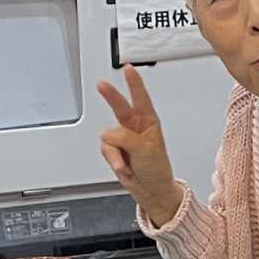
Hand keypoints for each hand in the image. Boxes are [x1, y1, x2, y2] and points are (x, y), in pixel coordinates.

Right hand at [95, 66, 182, 227]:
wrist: (151, 189)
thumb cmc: (157, 169)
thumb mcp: (146, 150)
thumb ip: (126, 138)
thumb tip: (107, 133)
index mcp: (149, 123)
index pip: (141, 98)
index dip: (134, 83)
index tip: (128, 69)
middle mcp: (135, 127)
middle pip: (120, 107)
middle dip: (111, 96)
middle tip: (102, 85)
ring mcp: (123, 139)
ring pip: (108, 136)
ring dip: (115, 152)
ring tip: (126, 163)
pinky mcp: (114, 150)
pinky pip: (106, 149)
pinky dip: (112, 160)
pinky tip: (122, 167)